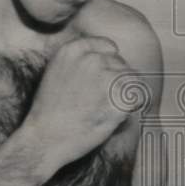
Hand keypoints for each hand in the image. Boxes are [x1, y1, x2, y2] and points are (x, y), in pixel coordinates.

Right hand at [21, 36, 138, 173]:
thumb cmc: (49, 111)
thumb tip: (105, 59)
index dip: (109, 64)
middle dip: (116, 81)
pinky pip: (139, 97)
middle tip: (99, 101)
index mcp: (74, 50)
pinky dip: (133, 107)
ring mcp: (107, 79)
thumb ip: (80, 60)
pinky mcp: (120, 100)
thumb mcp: (56, 72)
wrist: (45, 138)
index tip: (103, 80)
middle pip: (121, 65)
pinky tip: (115, 116)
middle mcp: (92, 60)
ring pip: (132, 80)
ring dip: (125, 94)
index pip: (109, 47)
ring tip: (105, 109)